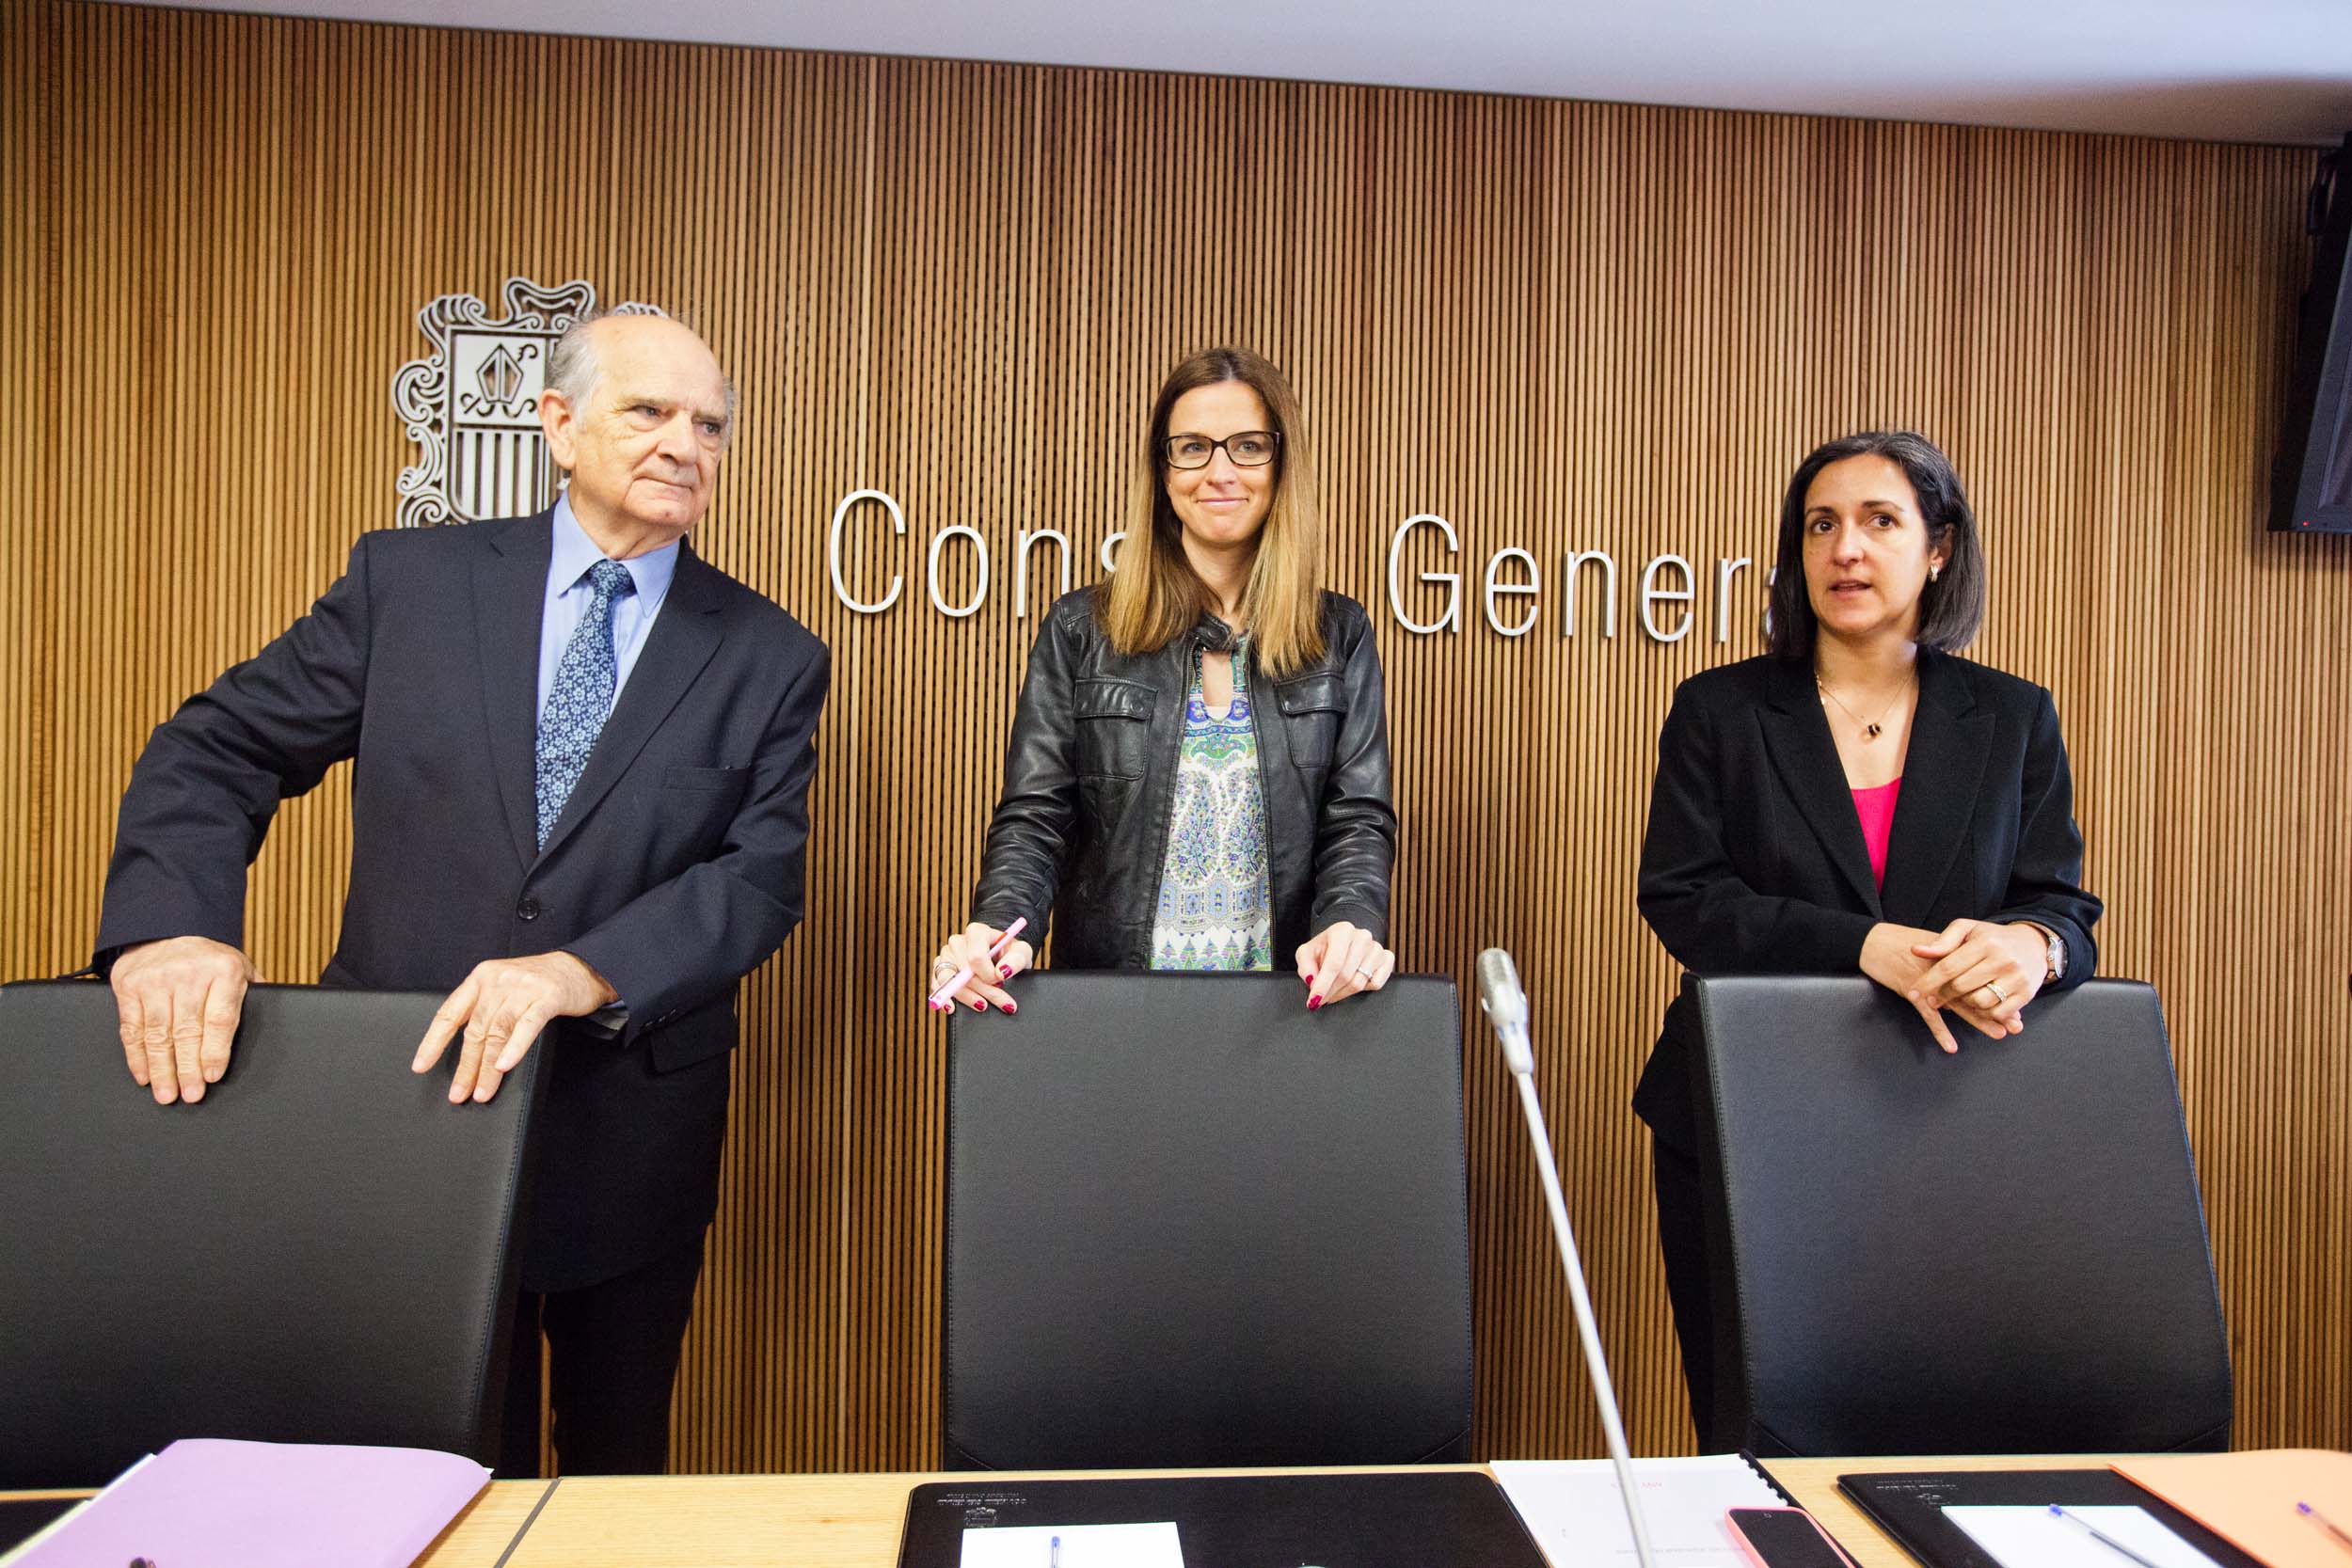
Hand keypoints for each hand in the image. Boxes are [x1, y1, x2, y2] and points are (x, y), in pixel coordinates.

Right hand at [109, 935, 257, 1104]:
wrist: (168, 929)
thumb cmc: (211, 959)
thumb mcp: (241, 968)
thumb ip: (254, 995)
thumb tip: (276, 1028)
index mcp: (224, 971)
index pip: (220, 1019)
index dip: (215, 1051)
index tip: (212, 1076)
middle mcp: (188, 974)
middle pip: (187, 1031)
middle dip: (187, 1068)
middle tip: (190, 1095)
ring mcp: (155, 980)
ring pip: (157, 1033)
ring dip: (161, 1069)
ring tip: (167, 1094)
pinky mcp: (129, 986)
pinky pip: (131, 1028)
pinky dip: (137, 1056)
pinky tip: (144, 1075)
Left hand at [410, 951, 617, 1104]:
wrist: (581, 967)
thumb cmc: (540, 982)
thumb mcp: (503, 987)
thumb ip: (484, 1008)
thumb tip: (466, 1051)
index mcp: (481, 978)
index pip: (449, 1013)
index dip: (433, 1041)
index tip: (421, 1065)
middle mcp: (498, 980)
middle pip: (475, 1030)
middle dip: (466, 1066)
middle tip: (460, 1092)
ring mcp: (523, 988)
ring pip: (498, 1032)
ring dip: (488, 1067)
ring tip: (483, 1090)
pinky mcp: (547, 997)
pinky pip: (527, 1026)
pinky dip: (514, 1048)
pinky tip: (505, 1065)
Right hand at [929, 924, 1032, 1013]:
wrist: (999, 956)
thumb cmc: (1010, 953)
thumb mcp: (1022, 953)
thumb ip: (1016, 959)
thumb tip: (1002, 972)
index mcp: (976, 932)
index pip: (975, 956)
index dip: (988, 974)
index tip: (1001, 981)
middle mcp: (957, 942)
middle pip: (964, 972)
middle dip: (985, 991)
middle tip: (1004, 1004)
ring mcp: (946, 956)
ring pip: (948, 980)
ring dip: (967, 997)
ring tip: (983, 1005)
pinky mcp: (939, 970)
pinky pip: (937, 986)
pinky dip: (944, 998)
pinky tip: (953, 1008)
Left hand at [1295, 921, 1395, 1009]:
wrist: (1342, 944)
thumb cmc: (1323, 949)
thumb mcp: (1306, 954)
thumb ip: (1305, 967)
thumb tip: (1312, 981)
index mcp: (1342, 930)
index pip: (1334, 962)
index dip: (1323, 984)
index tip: (1314, 1000)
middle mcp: (1363, 936)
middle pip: (1346, 975)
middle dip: (1331, 992)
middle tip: (1320, 1000)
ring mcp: (1377, 947)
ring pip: (1360, 982)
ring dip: (1344, 993)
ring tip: (1334, 991)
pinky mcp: (1387, 958)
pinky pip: (1376, 983)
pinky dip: (1363, 989)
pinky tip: (1352, 982)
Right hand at [1859, 922, 2012, 1053]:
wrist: (1876, 943)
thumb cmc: (1903, 946)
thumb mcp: (1932, 951)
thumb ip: (1953, 968)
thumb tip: (1971, 990)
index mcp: (1954, 958)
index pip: (1982, 979)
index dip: (1999, 994)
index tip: (2017, 1008)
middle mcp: (1947, 970)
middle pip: (1977, 993)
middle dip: (1998, 1010)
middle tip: (2017, 1025)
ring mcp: (1931, 982)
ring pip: (1959, 1004)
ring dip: (1979, 1020)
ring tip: (1999, 1033)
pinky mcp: (1914, 991)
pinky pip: (1929, 1014)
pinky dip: (1940, 1030)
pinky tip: (1951, 1046)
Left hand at [1909, 918, 2047, 1027]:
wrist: (2034, 944)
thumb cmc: (1993, 937)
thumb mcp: (1968, 930)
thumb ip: (1942, 941)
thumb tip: (1915, 951)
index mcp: (1985, 943)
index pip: (1949, 966)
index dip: (1928, 982)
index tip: (1914, 992)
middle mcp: (2002, 960)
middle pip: (1961, 987)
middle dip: (1943, 995)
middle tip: (1935, 998)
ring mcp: (2016, 978)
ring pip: (1979, 1002)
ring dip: (1965, 1004)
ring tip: (1961, 997)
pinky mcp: (2026, 994)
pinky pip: (1998, 1012)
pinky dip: (1986, 1013)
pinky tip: (1980, 1004)